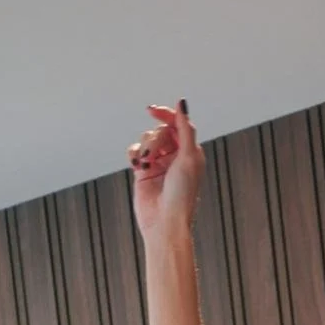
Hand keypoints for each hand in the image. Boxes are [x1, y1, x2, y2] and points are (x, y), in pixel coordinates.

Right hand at [128, 100, 203, 238]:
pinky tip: (137, 164)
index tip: (151, 110)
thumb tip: (181, 101)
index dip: (165, 113)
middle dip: (154, 139)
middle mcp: (175, 157)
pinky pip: (135, 151)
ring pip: (146, 139)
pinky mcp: (143, 172)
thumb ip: (185, 127)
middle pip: (159, 130)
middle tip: (153, 156)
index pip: (177, 123)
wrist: (165, 222)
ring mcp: (158, 164)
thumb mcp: (189, 157)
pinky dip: (134, 154)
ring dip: (144, 148)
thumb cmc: (182, 194)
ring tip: (146, 164)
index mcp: (191, 152)